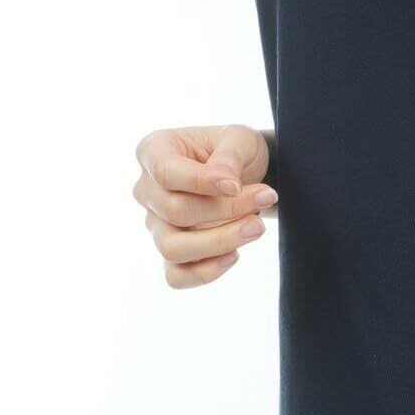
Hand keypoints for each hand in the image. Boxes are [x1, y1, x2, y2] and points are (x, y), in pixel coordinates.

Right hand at [133, 124, 276, 288]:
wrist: (245, 171)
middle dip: (227, 209)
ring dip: (220, 242)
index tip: (237, 185)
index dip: (201, 183)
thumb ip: (229, 156)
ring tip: (257, 227)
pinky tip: (235, 255)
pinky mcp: (172, 251)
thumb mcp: (239, 138)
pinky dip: (205, 272)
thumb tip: (225, 183)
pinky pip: (176, 276)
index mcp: (154, 152)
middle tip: (267, 197)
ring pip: (172, 248)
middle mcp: (147, 191)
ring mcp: (155, 224)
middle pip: (175, 212)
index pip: (166, 173)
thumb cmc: (235, 149)